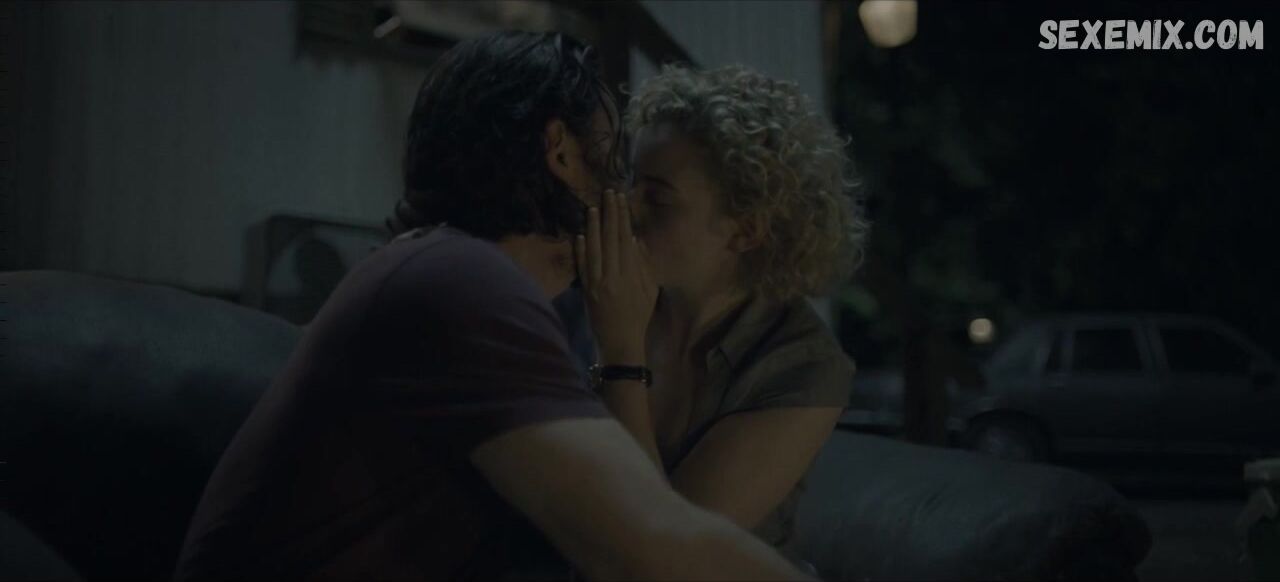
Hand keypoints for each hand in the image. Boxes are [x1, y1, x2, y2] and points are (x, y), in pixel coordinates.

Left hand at [575, 190, 657, 365]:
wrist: (621, 343)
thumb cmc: (639, 316)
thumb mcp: (649, 291)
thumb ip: (643, 265)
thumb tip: (634, 240)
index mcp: (631, 275)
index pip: (625, 238)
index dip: (622, 217)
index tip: (620, 199)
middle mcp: (613, 275)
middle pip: (609, 238)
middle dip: (609, 214)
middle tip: (607, 193)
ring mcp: (596, 282)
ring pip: (593, 248)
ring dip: (592, 227)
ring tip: (592, 208)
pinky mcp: (586, 290)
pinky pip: (582, 265)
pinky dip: (580, 249)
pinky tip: (579, 235)